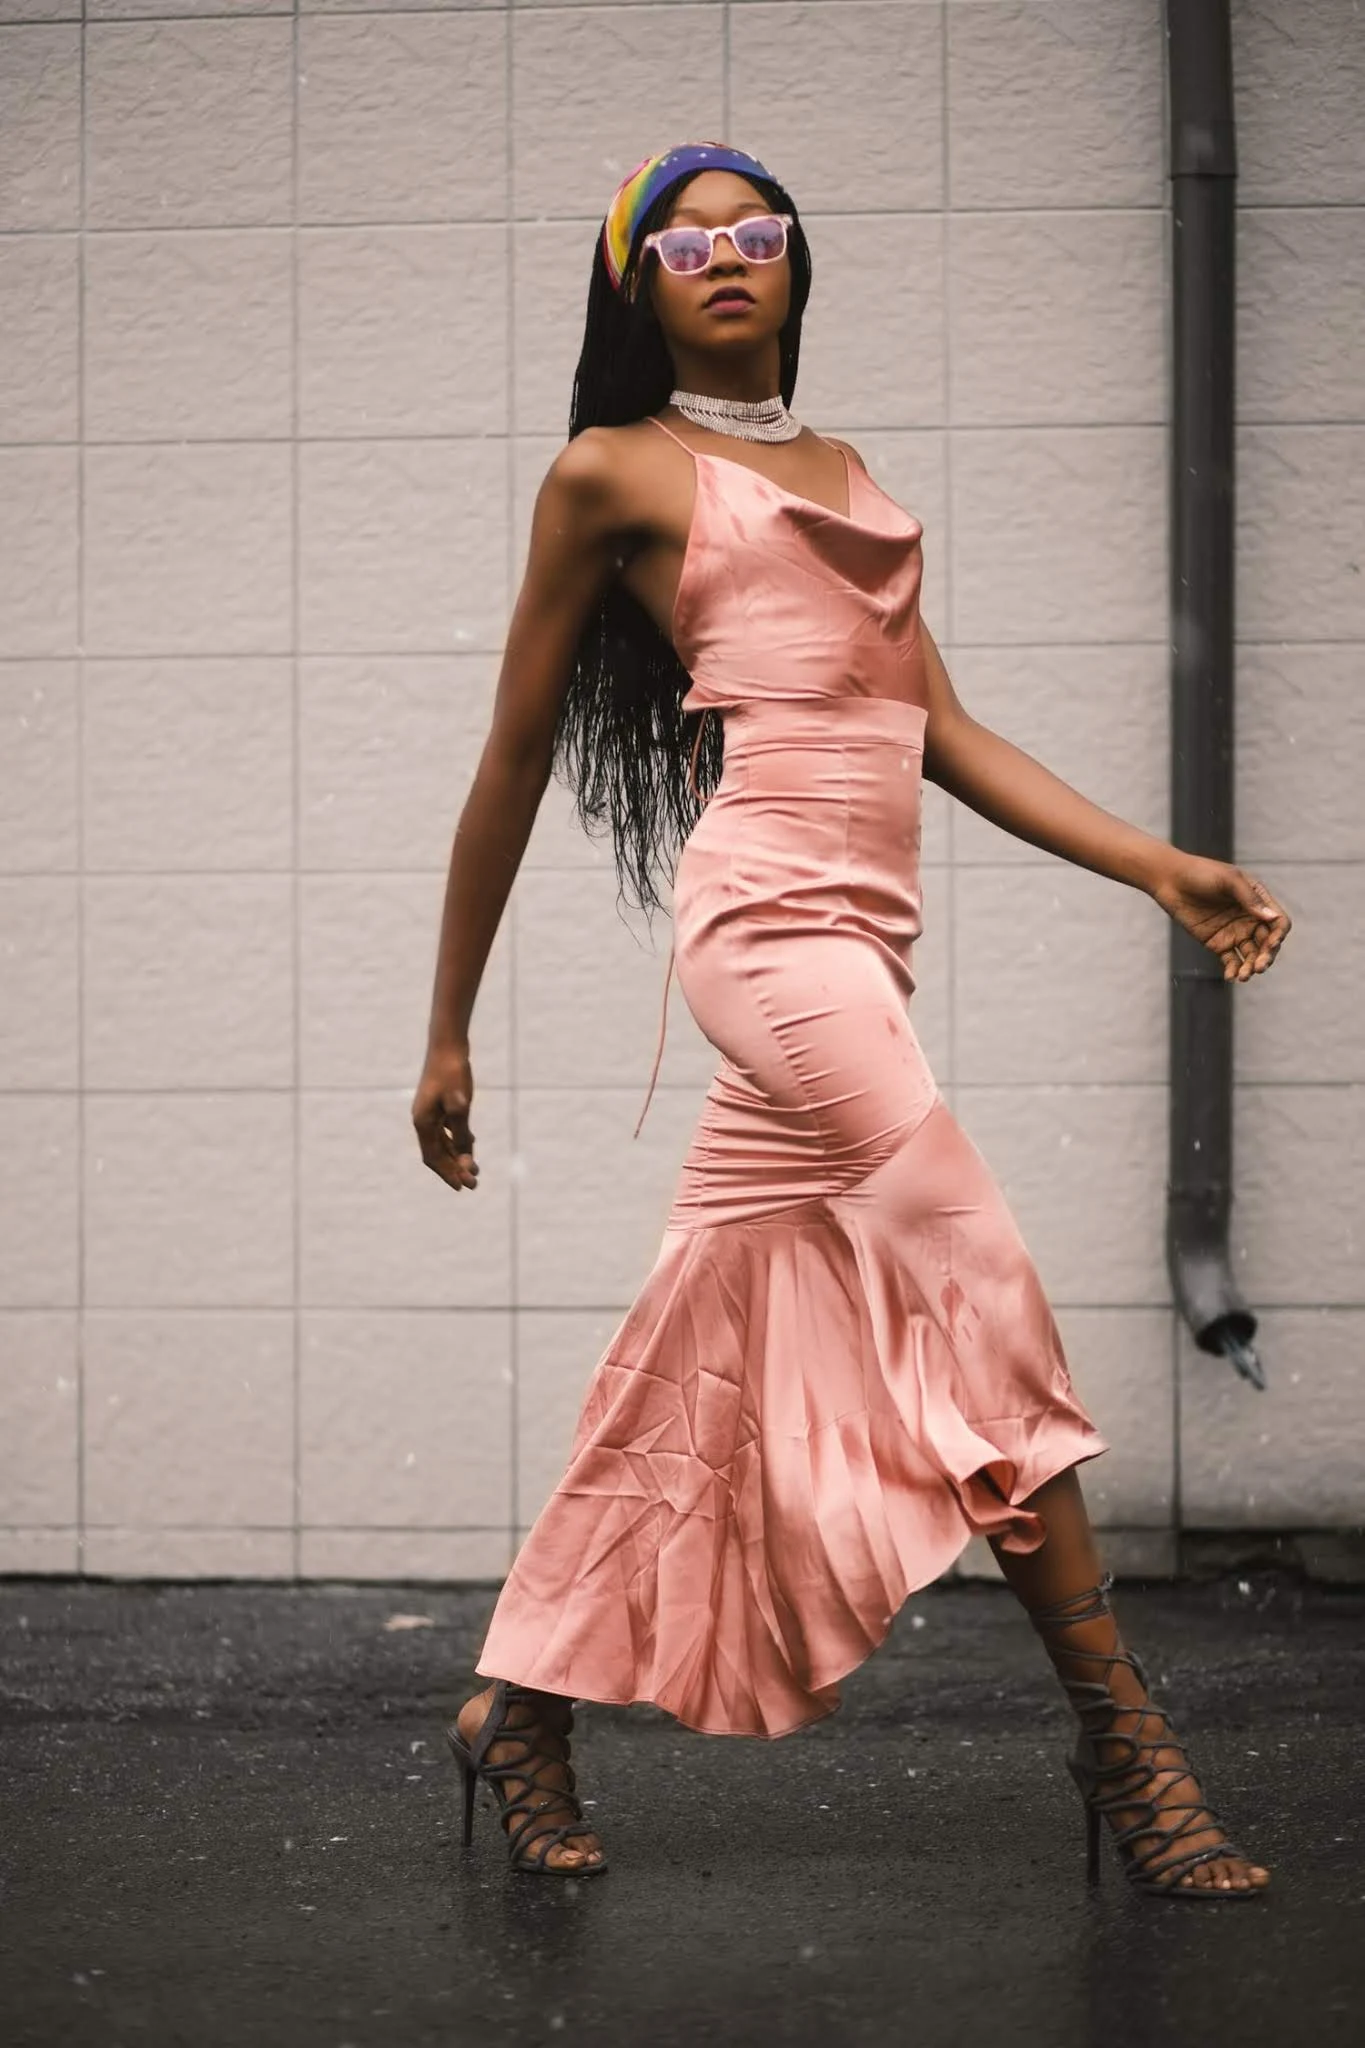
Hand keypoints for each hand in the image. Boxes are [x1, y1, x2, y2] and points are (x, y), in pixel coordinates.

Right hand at [412, 1042, 479, 1190]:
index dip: (447, 1174)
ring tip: (474, 1170)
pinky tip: (471, 1143)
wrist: (447, 1044)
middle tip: (474, 1184)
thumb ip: (462, 1132)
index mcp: (422, 1122)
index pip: (433, 1158)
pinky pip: (446, 1130)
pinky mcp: (438, 1104)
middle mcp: (422, 1120)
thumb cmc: (452, 1072)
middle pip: (437, 1153)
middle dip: (454, 1169)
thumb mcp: (460, 1104)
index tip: (463, 1186)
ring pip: (442, 1142)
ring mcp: (429, 1112)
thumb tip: (466, 1158)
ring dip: (457, 1156)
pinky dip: (457, 1140)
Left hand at [1152, 854, 1291, 980]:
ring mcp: (1235, 932)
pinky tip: (1230, 977)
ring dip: (1250, 967)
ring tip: (1243, 976)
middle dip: (1266, 957)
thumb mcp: (1228, 880)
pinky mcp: (1217, 943)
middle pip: (1267, 943)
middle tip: (1259, 967)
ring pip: (1251, 955)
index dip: (1278, 935)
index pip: (1278, 922)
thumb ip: (1250, 899)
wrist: (1170, 880)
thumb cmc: (1201, 873)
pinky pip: (1230, 961)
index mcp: (1258, 900)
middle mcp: (1250, 918)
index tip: (1270, 945)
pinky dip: (1233, 970)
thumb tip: (1272, 917)